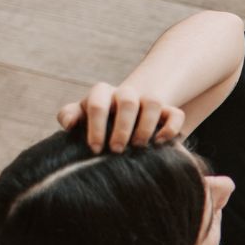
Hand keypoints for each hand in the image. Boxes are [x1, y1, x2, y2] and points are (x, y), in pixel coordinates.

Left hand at [57, 82, 186, 152]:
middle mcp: (126, 93)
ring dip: (145, 127)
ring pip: (153, 103)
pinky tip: (160, 143)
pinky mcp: (168, 111)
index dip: (96, 127)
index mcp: (102, 93)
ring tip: (137, 147)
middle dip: (121, 128)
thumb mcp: (81, 116)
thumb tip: (69, 124)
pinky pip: (176, 114)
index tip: (95, 149)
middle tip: (116, 150)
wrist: (125, 113)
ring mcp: (148, 100)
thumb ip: (69, 115)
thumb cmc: (98, 121)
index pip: (97, 103)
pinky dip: (170, 128)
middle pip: (127, 101)